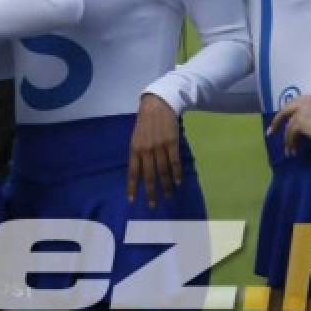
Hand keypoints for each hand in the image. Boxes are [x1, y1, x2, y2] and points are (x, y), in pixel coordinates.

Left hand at [127, 93, 182, 207]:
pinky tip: (178, 183)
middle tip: (153, 205)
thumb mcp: (136, 137)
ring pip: (163, 171)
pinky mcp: (172, 143)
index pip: (132, 172)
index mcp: (134, 149)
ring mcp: (159, 147)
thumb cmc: (145, 122)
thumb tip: (138, 171)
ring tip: (168, 196)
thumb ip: (137, 153)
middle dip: (150, 192)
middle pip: (149, 175)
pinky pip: (174, 162)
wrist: (157, 105)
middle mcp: (146, 150)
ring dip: (166, 186)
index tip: (132, 201)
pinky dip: (176, 174)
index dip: (132, 187)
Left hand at [267, 82, 310, 154]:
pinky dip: (291, 143)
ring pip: (288, 127)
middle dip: (276, 124)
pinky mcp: (300, 123)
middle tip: (270, 133)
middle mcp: (303, 102)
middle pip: (284, 112)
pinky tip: (293, 151)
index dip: (286, 115)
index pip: (292, 106)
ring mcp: (300, 112)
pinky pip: (291, 134)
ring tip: (290, 151)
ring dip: (288, 140)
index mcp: (310, 98)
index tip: (282, 123)